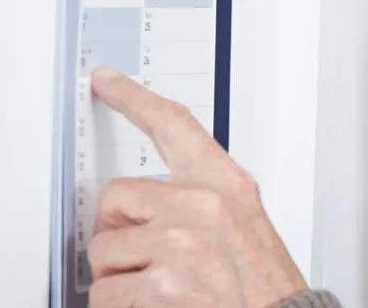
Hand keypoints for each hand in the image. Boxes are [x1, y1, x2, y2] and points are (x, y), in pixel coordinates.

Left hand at [85, 68, 306, 306]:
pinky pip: (105, 291)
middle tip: (140, 257)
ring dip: (116, 277)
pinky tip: (150, 306)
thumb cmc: (263, 287)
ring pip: (103, 249)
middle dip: (116, 232)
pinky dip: (117, 307)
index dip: (134, 99)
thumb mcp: (245, 226)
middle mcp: (205, 206)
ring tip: (153, 289)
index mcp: (227, 186)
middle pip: (117, 195)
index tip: (107, 82)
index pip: (175, 126)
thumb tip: (149, 205)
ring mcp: (184, 241)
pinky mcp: (166, 280)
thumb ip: (201, 204)